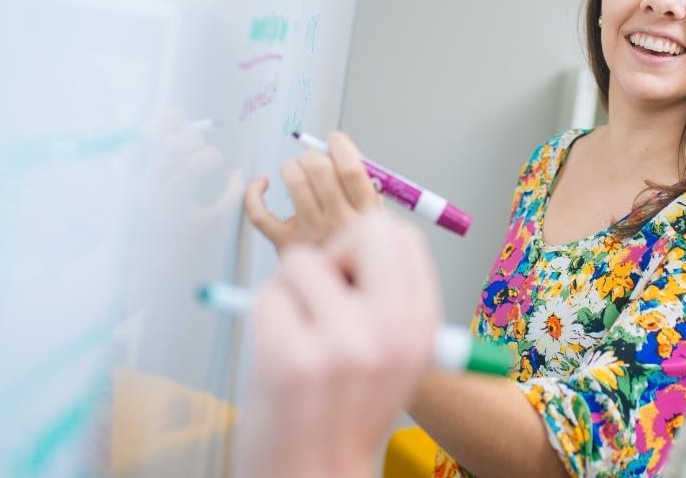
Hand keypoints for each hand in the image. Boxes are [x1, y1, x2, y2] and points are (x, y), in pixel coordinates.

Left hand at [235, 210, 440, 477]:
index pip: (401, 237)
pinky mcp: (294, 359)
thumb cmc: (343, 411)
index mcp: (421, 328)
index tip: (350, 275)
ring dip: (289, 290)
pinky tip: (279, 353)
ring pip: (302, 261)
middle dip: (334, 251)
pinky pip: (267, 295)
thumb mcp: (395, 356)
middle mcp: (393, 332)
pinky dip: (264, 316)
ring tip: (298, 333)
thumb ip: (389, 300)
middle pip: (364, 232)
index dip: (365, 246)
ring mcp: (344, 344)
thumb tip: (356, 237)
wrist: (311, 474)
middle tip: (322, 290)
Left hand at [245, 132, 383, 250]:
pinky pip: (259, 213)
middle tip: (313, 159)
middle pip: (320, 171)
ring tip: (294, 168)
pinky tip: (262, 183)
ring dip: (291, 165)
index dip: (340, 146)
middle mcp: (338, 223)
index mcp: (366, 214)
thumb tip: (339, 150)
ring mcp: (310, 233)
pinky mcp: (284, 243)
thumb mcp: (377, 217)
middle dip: (313, 155)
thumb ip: (364, 185)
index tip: (335, 140)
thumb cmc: (357, 243)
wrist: (344, 287)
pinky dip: (254, 192)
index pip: (351, 170)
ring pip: (294, 183)